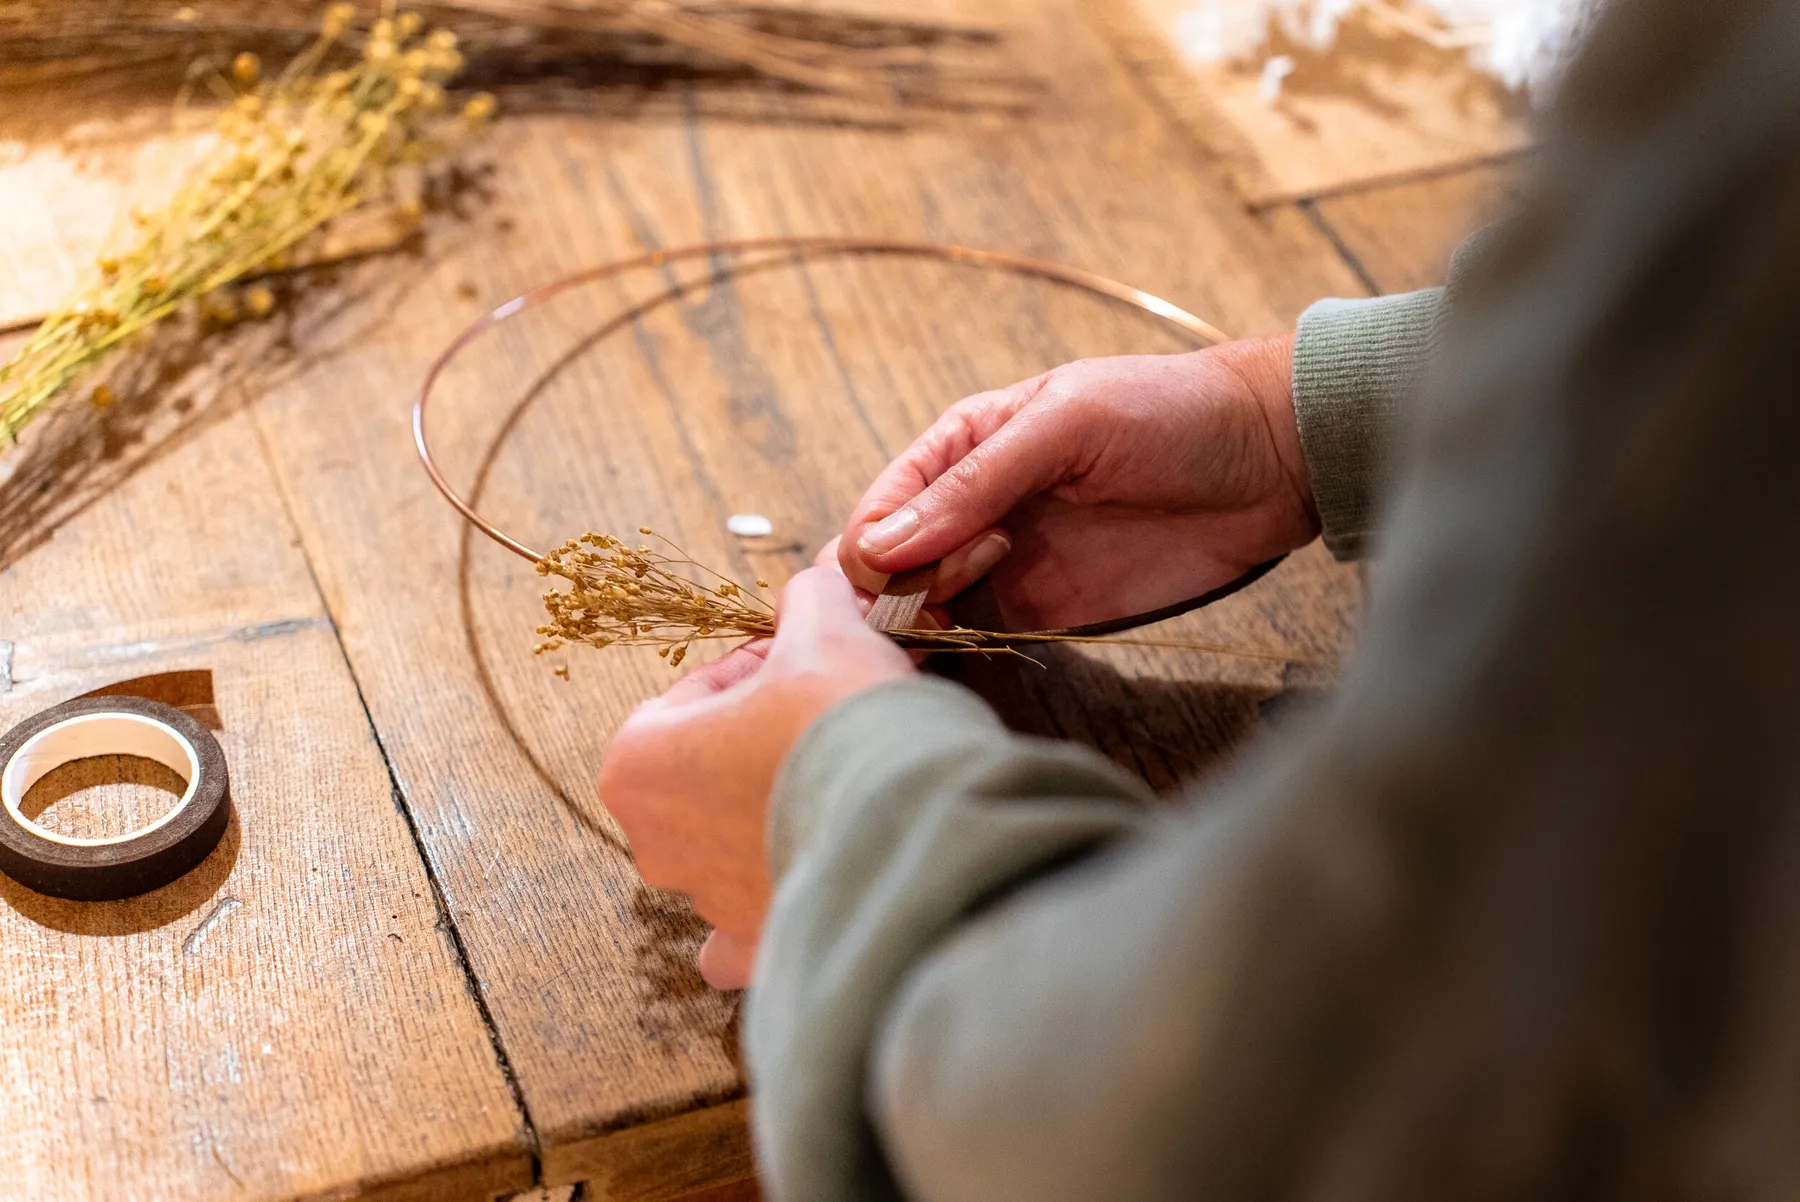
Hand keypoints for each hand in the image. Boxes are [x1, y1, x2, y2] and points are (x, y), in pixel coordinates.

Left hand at [598, 568, 913, 989]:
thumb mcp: (825, 628)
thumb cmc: (846, 724)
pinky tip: (814, 878)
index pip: (694, 693)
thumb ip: (807, 600)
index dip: (757, 668)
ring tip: (848, 782)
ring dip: (778, 813)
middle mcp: (657, 845)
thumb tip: (815, 589)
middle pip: (708, 770)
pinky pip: (749, 937)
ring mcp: (707, 906)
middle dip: (761, 743)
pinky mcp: (762, 949)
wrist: (913, 824)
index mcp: (640, 763)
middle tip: (830, 715)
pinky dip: (775, 911)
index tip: (805, 664)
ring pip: (731, 847)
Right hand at [838, 337, 1315, 629]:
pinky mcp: (1048, 613)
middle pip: (893, 569)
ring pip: (928, 611)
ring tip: (954, 631)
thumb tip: (878, 543)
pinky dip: (960, 656)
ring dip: (922, 632)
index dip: (872, 549)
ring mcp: (1009, 565)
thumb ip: (975, 483)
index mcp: (963, 447)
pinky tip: (964, 659)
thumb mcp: (1066, 425)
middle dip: (894, 596)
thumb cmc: (1171, 413)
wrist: (1273, 460)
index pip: (881, 508)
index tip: (895, 576)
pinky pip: (981, 640)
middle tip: (944, 602)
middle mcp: (975, 510)